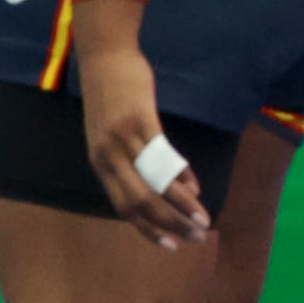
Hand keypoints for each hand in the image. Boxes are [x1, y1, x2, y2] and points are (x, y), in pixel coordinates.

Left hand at [76, 16, 210, 246]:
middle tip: (197, 238)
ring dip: (181, 206)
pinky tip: (195, 188)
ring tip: (204, 220)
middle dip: (170, 224)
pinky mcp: (138, 120)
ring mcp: (121, 139)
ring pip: (153, 184)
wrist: (104, 57)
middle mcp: (107, 156)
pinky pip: (161, 155)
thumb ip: (136, 161)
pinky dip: (180, 176)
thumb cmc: (113, 96)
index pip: (123, 207)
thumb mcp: (115, 134)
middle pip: (139, 203)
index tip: (170, 245)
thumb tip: (176, 187)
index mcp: (99, 163)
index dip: (147, 229)